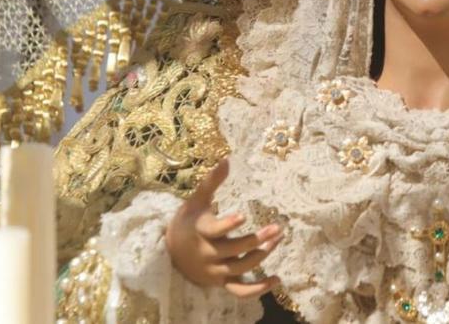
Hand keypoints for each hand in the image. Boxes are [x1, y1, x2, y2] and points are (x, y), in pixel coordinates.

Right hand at [166, 159, 283, 296]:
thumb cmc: (188, 221)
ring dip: (261, 255)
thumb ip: (212, 182)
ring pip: (241, 267)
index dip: (227, 224)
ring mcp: (215, 271)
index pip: (214, 230)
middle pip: (234, 250)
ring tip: (277, 239)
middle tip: (276, 228)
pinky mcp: (221, 282)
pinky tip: (277, 279)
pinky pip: (240, 291)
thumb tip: (227, 159)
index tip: (243, 216)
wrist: (171, 252)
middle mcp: (208, 254)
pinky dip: (258, 290)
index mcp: (200, 232)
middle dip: (256, 240)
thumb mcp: (197, 201)